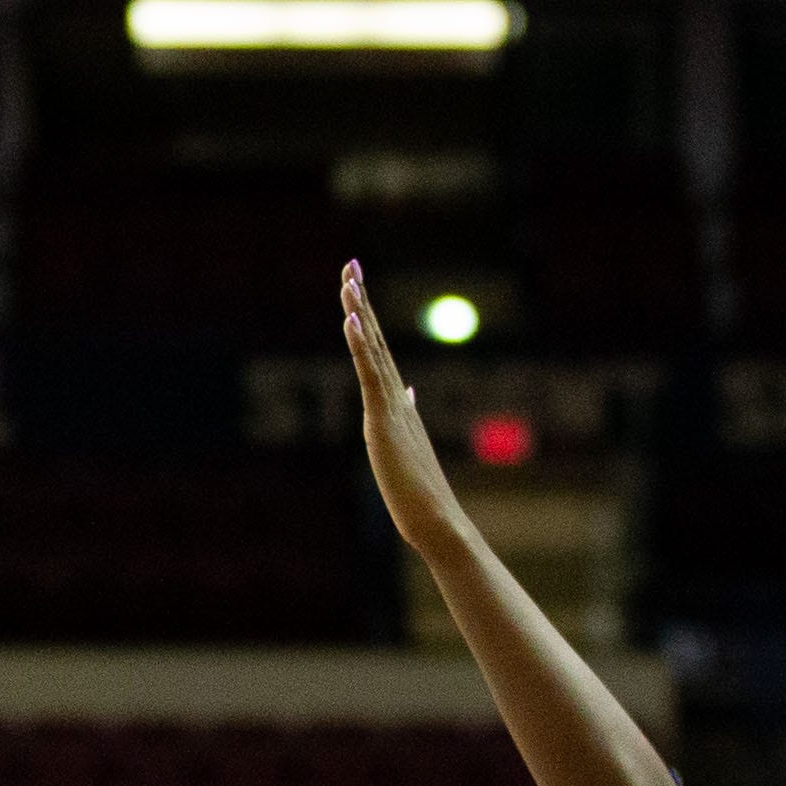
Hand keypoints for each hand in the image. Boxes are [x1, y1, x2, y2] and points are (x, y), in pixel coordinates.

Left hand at [341, 261, 469, 557]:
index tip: (356, 283)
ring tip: (349, 280)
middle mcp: (396, 395)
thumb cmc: (420, 490)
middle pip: (375, 338)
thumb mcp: (404, 443)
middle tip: (350, 264)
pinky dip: (360, 345)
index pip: (377, 348)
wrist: (436, 520)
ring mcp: (391, 406)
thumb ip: (406, 413)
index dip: (367, 314)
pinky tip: (351, 320)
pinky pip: (369, 374)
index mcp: (397, 400)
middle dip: (361, 299)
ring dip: (360, 312)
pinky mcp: (383, 420)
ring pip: (372, 349)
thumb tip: (408, 392)